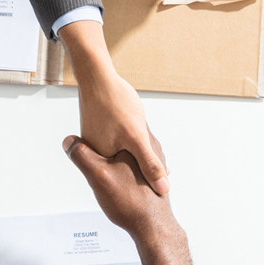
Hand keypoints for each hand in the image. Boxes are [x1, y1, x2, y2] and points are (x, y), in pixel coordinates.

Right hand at [60, 21, 169, 195]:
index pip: (131, 180)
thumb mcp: (137, 137)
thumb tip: (164, 189)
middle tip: (164, 169)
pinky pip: (122, 141)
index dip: (149, 182)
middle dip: (145, 168)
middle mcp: (97, 155)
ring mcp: (99, 142)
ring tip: (151, 148)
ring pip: (127, 154)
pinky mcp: (102, 131)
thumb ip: (149, 165)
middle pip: (129, 168)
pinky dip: (132, 139)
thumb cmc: (115, 103)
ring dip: (140, 153)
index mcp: (102, 162)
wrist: (97, 75)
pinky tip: (138, 129)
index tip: (166, 186)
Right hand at [63, 136, 189, 264]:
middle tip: (96, 148)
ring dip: (117, 157)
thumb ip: (82, 155)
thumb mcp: (98, 175)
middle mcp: (151, 151)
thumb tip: (68, 141)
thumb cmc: (130, 203)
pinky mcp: (151, 179)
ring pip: (130, 153)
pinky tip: (118, 181)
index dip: (104, 124)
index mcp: (139, 144)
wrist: (153, 229)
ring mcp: (152, 166)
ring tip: (106, 168)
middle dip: (110, 143)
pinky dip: (124, 170)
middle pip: (124, 138)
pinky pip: (134, 168)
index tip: (93, 125)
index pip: (123, 120)